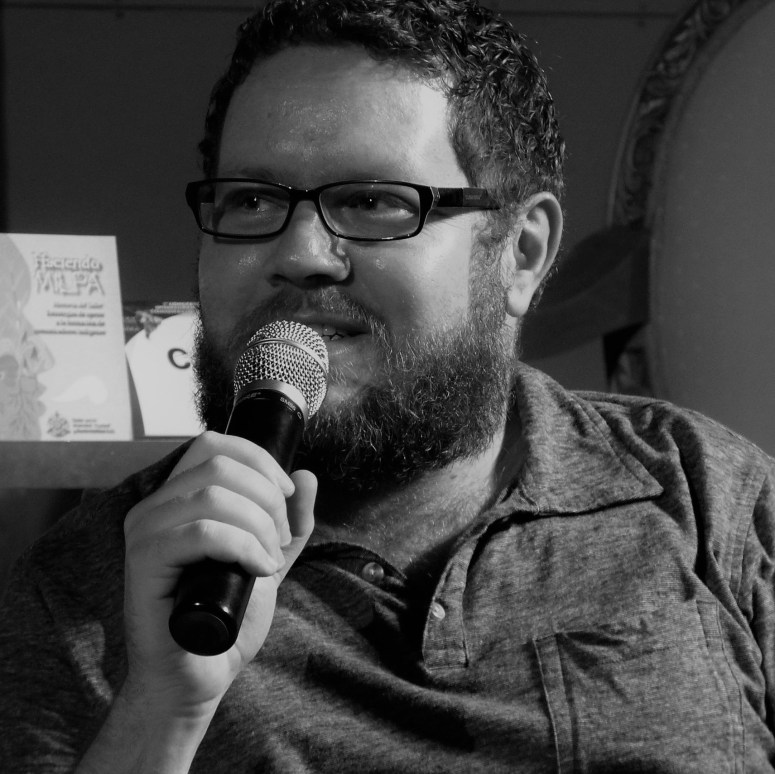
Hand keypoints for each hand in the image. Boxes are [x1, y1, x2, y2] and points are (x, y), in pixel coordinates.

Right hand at [121, 431, 314, 721]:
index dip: (260, 461)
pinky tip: (260, 570)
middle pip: (221, 465)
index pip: (215, 444)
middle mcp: (154, 506)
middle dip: (268, 498)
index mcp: (177, 497)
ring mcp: (144, 532)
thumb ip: (291, 522)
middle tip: (279, 540)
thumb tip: (306, 475)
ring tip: (269, 560)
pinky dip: (244, 545)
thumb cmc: (228, 618)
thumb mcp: (270, 559)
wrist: (198, 677)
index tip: (286, 497)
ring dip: (259, 525)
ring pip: (214, 495)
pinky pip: (202, 531)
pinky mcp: (144, 562)